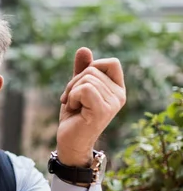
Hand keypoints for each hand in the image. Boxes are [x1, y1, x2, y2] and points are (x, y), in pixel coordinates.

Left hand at [57, 47, 125, 166]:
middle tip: (70, 99)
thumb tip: (84, 49)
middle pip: (93, 69)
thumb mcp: (76, 89)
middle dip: (74, 82)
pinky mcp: (103, 110)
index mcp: (117, 89)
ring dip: (71, 91)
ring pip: (87, 79)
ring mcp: (113, 103)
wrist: (70, 141)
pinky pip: (84, 89)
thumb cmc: (74, 116)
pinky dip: (72, 96)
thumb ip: (82, 70)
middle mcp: (119, 96)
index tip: (80, 84)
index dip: (92, 67)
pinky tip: (73, 109)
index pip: (112, 62)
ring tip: (73, 106)